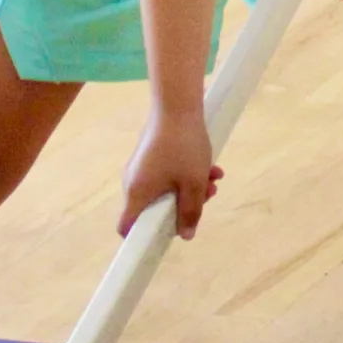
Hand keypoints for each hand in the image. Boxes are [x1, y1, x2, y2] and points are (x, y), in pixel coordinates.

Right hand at [120, 105, 221, 238]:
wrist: (177, 104)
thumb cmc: (183, 147)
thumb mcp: (194, 183)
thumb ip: (190, 212)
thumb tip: (185, 235)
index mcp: (136, 194)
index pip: (127, 226)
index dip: (142, 237)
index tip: (165, 235)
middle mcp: (132, 181)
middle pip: (153, 207)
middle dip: (183, 205)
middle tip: (208, 195)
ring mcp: (140, 166)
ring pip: (165, 187)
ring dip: (190, 186)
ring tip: (215, 177)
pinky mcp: (150, 152)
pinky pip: (166, 172)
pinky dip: (185, 172)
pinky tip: (210, 164)